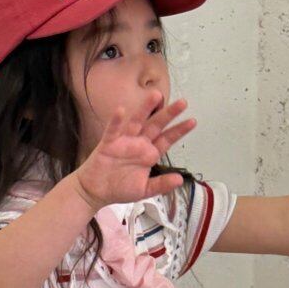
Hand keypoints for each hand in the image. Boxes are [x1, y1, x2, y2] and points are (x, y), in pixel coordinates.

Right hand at [71, 92, 196, 211]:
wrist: (95, 192)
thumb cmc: (120, 188)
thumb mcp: (144, 190)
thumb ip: (161, 184)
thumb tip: (180, 180)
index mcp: (149, 154)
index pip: (167, 139)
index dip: (179, 130)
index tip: (193, 121)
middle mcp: (139, 144)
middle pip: (156, 125)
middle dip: (169, 114)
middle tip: (183, 103)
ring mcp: (124, 141)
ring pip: (137, 122)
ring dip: (145, 109)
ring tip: (156, 95)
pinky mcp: (108, 143)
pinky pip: (113, 130)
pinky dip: (117, 120)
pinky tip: (121, 110)